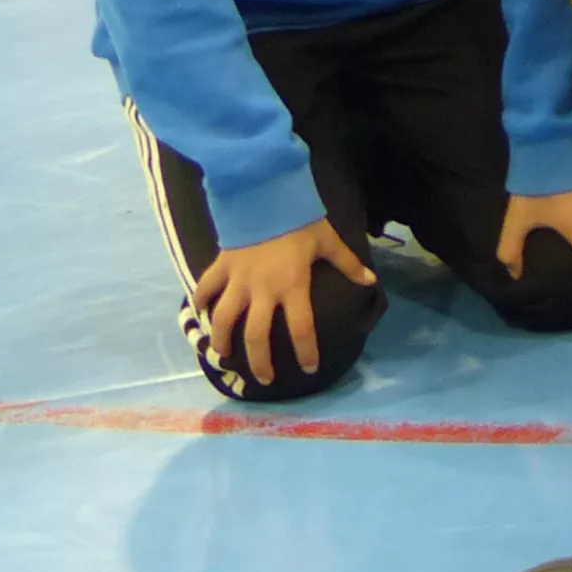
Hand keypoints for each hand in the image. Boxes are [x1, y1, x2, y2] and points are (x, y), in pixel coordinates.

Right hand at [191, 216, 378, 387]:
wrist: (266, 193)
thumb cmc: (300, 219)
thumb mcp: (328, 241)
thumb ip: (348, 264)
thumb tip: (371, 282)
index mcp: (292, 286)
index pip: (301, 328)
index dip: (306, 351)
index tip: (309, 369)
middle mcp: (262, 290)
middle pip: (257, 335)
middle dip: (260, 361)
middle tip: (265, 377)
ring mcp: (238, 280)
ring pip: (224, 319)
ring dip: (222, 340)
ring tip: (224, 354)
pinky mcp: (221, 267)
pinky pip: (205, 289)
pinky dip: (200, 303)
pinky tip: (200, 315)